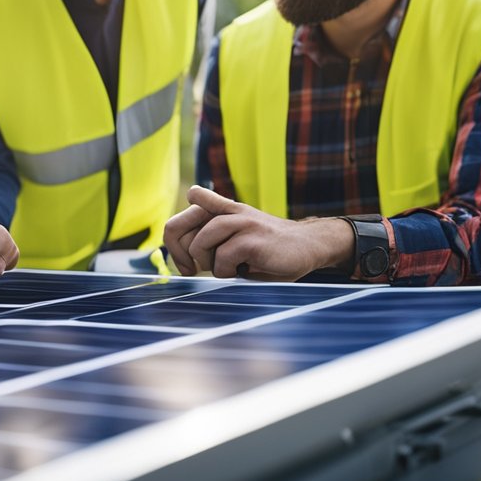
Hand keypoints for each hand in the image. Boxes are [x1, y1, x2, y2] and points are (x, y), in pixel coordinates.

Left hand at [164, 186, 351, 279]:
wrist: (308, 246)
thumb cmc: (268, 249)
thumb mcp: (235, 238)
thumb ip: (211, 240)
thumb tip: (182, 261)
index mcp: (218, 209)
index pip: (177, 220)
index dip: (172, 246)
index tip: (186, 266)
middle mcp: (225, 211)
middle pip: (176, 227)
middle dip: (181, 256)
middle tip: (194, 271)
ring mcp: (239, 222)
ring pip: (200, 243)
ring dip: (209, 264)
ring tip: (228, 268)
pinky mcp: (251, 239)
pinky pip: (222, 258)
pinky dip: (227, 272)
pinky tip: (244, 270)